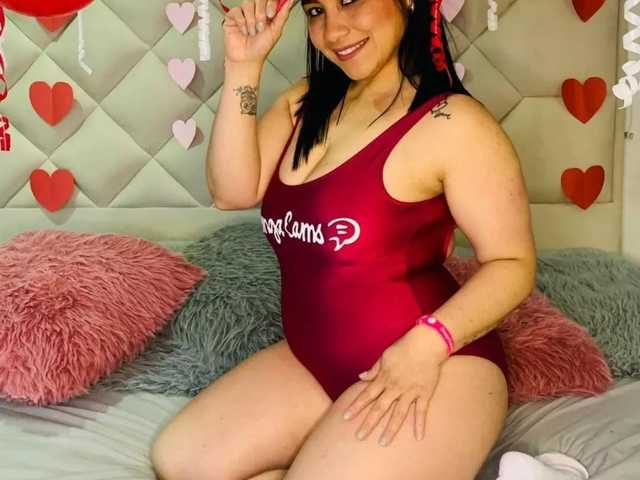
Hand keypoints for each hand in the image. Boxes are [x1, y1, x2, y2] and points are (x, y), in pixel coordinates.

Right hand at [222, 0, 293, 65]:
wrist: (247, 60)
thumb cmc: (260, 49)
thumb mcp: (276, 32)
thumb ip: (283, 15)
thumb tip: (289, 2)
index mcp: (267, 12)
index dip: (271, 4)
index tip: (271, 15)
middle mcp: (256, 10)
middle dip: (261, 14)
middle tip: (261, 28)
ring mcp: (244, 12)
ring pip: (248, 3)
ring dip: (251, 21)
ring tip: (252, 32)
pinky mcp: (233, 16)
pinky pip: (237, 11)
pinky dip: (241, 23)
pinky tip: (243, 30)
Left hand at [342, 326, 447, 446]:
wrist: (426, 343)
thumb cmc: (404, 347)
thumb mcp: (385, 356)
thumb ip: (373, 369)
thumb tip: (360, 377)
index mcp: (384, 378)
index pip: (366, 395)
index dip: (356, 406)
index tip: (346, 417)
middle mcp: (395, 387)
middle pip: (379, 408)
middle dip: (368, 422)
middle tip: (359, 436)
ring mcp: (410, 392)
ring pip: (399, 414)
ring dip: (390, 429)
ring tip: (383, 442)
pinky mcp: (424, 393)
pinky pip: (421, 411)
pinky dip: (420, 424)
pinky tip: (418, 437)